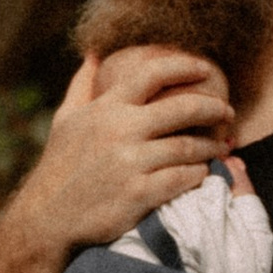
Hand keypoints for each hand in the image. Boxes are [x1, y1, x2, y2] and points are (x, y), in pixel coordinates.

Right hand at [24, 44, 231, 254]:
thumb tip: (94, 53)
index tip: (205, 69)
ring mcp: (130, 163)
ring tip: (221, 146)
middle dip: (212, 108)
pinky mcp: (138, 193)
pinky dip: (198, 174)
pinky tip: (203, 173)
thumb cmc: (59, 167)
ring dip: (210, 146)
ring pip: (187, 147)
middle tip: (226, 112)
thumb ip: (82, 84)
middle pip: (183, 108)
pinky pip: (181, 178)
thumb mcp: (65, 120)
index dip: (184, 66)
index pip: (153, 74)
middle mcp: (120, 131)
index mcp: (106, 108)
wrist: (47, 218)